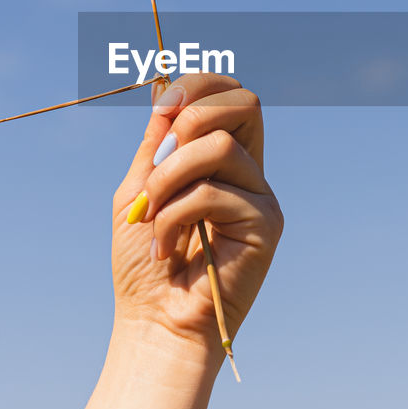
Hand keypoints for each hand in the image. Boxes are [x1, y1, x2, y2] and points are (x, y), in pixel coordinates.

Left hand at [110, 73, 283, 356]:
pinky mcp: (266, 224)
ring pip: (218, 146)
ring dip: (167, 177)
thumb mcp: (140, 188)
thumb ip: (157, 143)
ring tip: (150, 217)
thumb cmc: (144, 261)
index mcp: (222, 158)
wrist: (154, 322)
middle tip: (158, 160)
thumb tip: (166, 94)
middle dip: (191, 117)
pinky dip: (173, 216)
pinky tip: (165, 248)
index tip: (162, 110)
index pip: (230, 95)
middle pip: (245, 102)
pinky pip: (213, 192)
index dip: (198, 86)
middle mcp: (249, 171)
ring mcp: (261, 196)